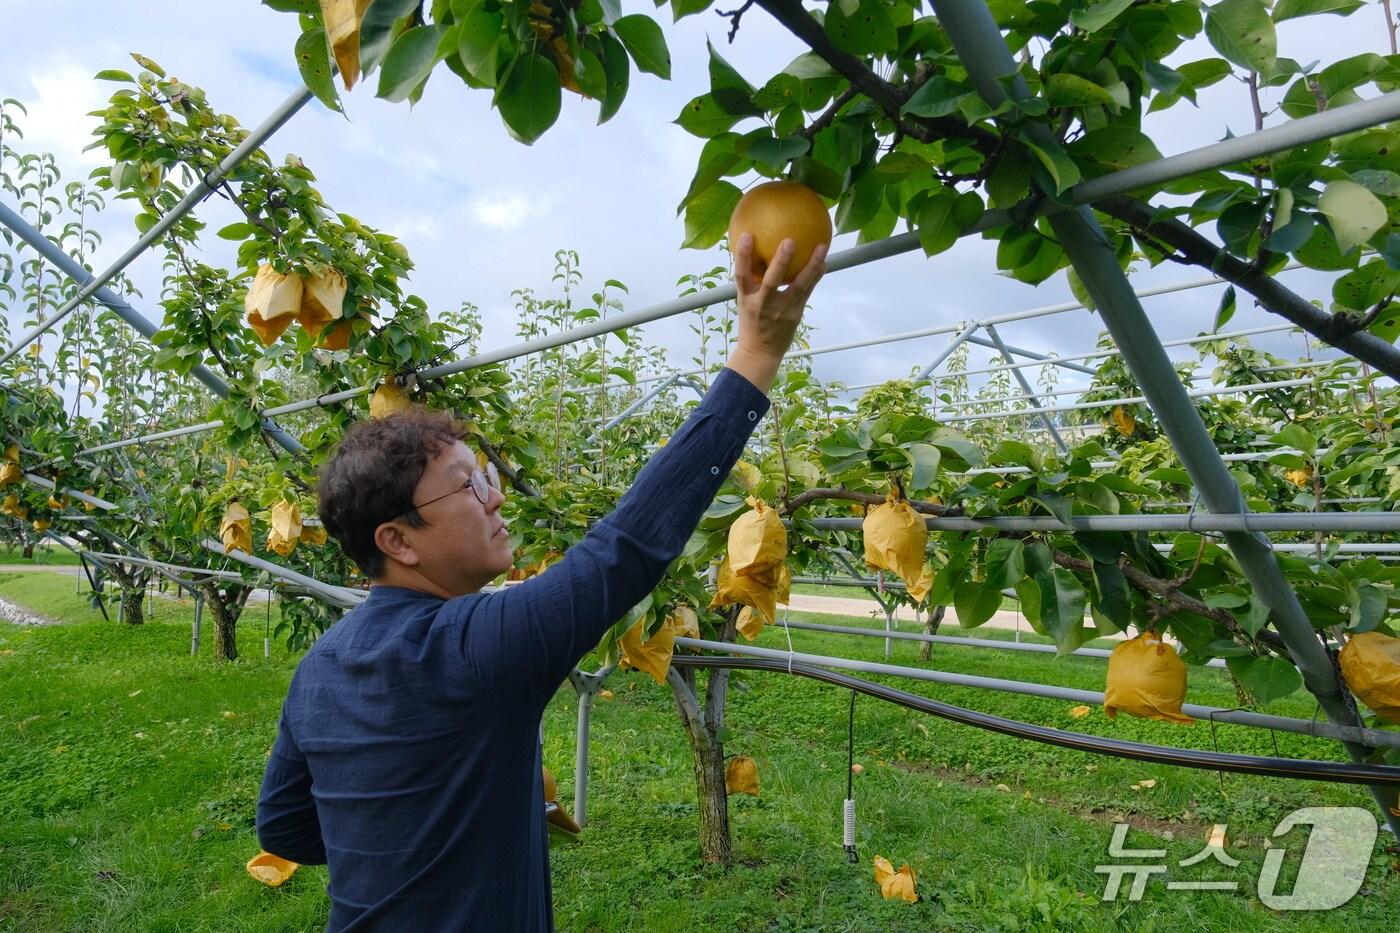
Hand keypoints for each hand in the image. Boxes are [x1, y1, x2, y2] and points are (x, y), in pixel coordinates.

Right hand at [725, 234, 827, 394]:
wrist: (760, 352)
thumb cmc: (752, 321)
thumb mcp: (744, 301)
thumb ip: (750, 280)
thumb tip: (757, 249)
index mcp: (746, 299)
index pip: (741, 275)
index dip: (743, 256)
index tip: (746, 236)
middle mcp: (763, 304)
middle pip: (772, 281)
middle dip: (781, 261)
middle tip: (789, 240)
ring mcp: (781, 311)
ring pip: (798, 286)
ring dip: (811, 266)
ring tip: (822, 248)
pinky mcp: (795, 315)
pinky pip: (808, 292)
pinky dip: (816, 276)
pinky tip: (824, 262)